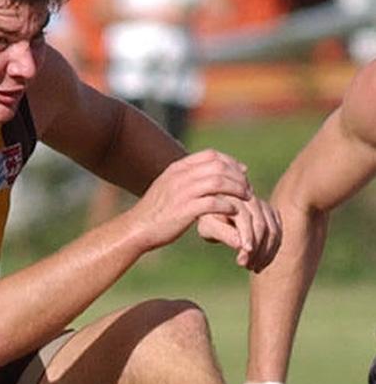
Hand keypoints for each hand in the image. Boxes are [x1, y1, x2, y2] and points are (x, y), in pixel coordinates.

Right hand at [130, 150, 252, 251]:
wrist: (137, 228)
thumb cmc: (155, 211)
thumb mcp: (167, 186)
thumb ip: (184, 178)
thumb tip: (203, 175)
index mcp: (177, 168)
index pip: (211, 155)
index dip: (231, 161)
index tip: (242, 172)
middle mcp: (181, 176)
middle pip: (219, 166)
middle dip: (238, 176)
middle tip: (247, 188)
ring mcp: (183, 193)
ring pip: (219, 182)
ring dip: (237, 189)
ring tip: (246, 199)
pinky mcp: (186, 210)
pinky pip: (214, 203)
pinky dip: (228, 206)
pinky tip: (234, 212)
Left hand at [196, 194, 281, 271]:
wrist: (216, 215)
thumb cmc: (209, 222)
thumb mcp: (209, 228)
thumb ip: (223, 234)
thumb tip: (240, 244)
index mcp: (233, 198)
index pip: (245, 218)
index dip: (247, 238)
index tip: (243, 259)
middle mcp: (251, 199)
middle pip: (262, 225)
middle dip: (256, 249)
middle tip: (246, 266)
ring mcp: (263, 205)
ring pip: (273, 230)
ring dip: (265, 253)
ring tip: (252, 267)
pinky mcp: (271, 213)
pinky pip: (278, 233)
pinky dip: (272, 250)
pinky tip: (261, 264)